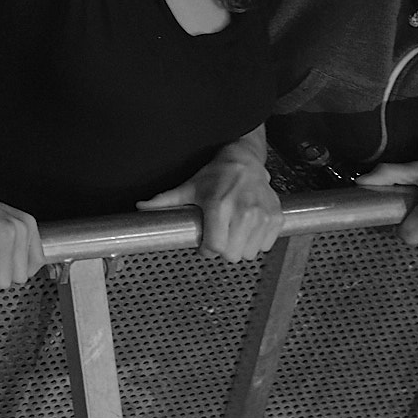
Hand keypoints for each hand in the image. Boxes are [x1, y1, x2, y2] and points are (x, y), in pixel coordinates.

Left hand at [138, 150, 280, 262]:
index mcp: (219, 207)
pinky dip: (256, 242)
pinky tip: (248, 227)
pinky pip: (265, 246)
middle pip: (232, 255)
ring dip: (240, 247)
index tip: (205, 245)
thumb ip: (164, 201)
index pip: (215, 248)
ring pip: (249, 253)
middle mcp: (243, 213)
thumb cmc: (216, 176)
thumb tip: (141, 208)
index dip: (207, 250)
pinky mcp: (276, 219)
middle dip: (223, 249)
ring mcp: (262, 216)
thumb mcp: (188, 188)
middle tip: (219, 235)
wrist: (244, 162)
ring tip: (233, 229)